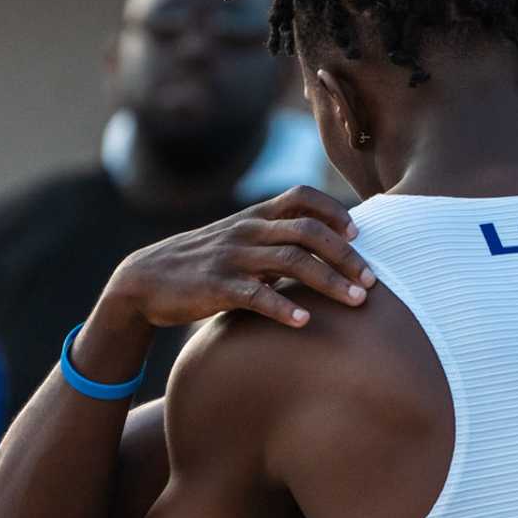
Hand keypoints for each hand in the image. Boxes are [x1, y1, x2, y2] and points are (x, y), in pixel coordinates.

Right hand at [99, 187, 372, 333]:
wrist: (143, 281)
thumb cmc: (203, 263)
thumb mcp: (239, 240)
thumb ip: (275, 237)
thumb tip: (326, 246)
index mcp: (255, 216)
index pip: (302, 196)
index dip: (335, 211)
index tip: (360, 233)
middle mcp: (248, 231)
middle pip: (309, 232)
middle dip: (347, 255)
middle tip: (373, 281)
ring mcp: (232, 258)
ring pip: (292, 262)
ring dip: (330, 281)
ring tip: (358, 302)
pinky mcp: (216, 287)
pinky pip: (256, 295)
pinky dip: (283, 308)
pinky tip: (304, 322)